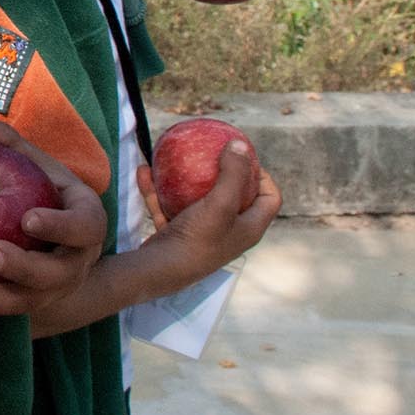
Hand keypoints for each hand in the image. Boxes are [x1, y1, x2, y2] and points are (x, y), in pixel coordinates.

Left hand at [0, 115, 105, 315]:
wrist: (54, 237)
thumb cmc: (43, 192)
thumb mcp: (35, 165)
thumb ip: (8, 144)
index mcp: (87, 223)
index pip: (84, 228)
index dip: (60, 227)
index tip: (27, 219)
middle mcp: (75, 262)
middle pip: (55, 274)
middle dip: (22, 267)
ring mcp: (53, 289)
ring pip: (25, 301)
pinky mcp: (28, 304)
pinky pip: (1, 308)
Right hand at [137, 141, 282, 284]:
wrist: (160, 270)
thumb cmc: (198, 239)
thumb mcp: (221, 204)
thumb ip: (234, 174)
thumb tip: (240, 144)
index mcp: (249, 228)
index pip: (270, 198)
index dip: (264, 176)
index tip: (244, 157)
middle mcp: (229, 232)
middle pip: (235, 197)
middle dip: (223, 173)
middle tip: (211, 153)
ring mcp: (203, 234)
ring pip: (198, 200)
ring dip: (185, 179)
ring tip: (175, 159)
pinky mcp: (178, 234)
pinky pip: (169, 206)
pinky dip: (159, 191)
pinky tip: (144, 172)